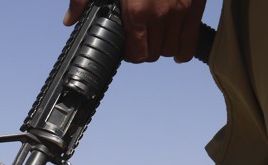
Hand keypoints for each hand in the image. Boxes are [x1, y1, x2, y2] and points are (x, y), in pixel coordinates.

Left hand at [64, 0, 206, 62]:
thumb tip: (70, 19)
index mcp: (137, 10)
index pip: (136, 54)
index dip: (129, 54)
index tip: (127, 47)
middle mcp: (160, 14)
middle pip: (153, 54)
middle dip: (145, 51)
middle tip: (140, 41)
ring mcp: (181, 11)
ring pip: (171, 51)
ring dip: (162, 49)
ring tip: (156, 40)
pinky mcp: (196, 6)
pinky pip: (191, 42)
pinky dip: (183, 50)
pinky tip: (176, 48)